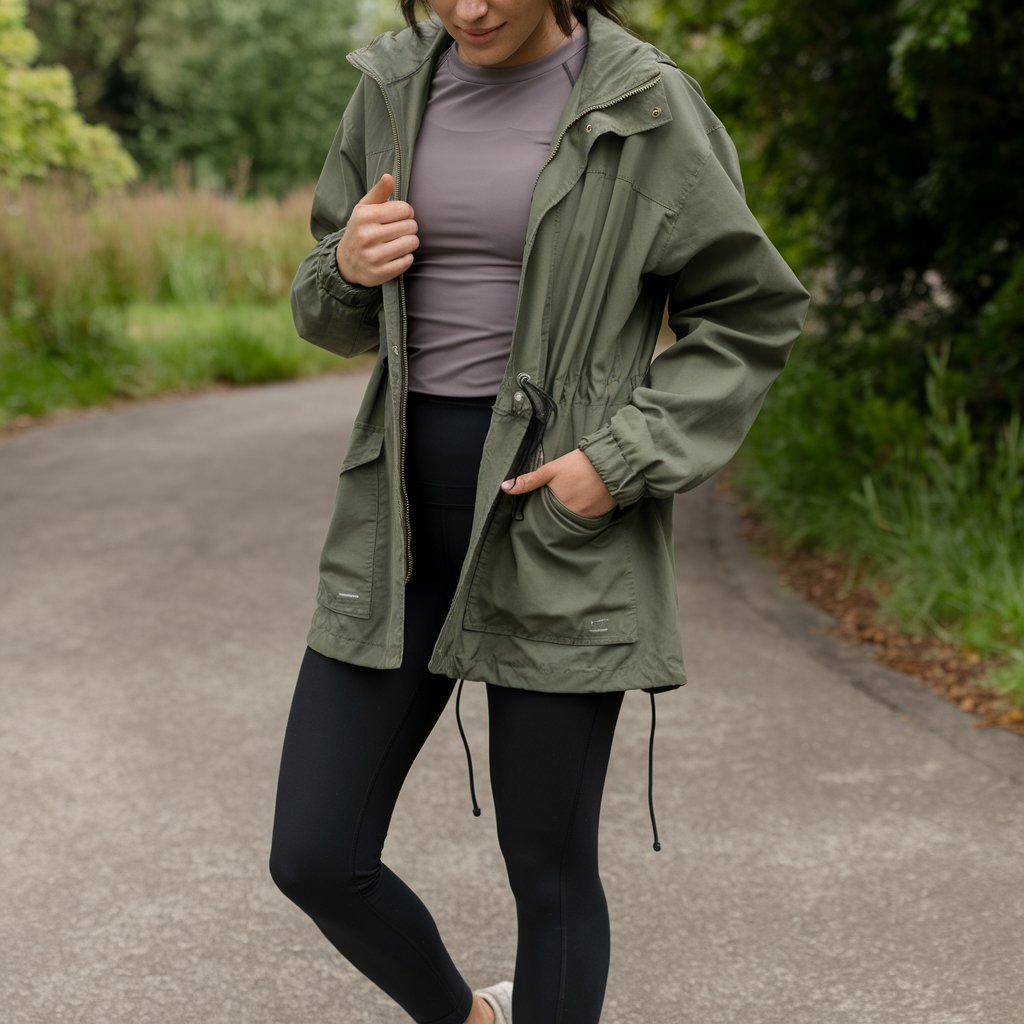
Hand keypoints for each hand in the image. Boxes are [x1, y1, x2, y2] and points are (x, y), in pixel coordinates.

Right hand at [336, 173, 418, 286]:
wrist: (346, 263)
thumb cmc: (361, 230)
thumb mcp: (365, 209)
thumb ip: (379, 192)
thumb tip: (390, 176)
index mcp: (364, 216)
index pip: (404, 209)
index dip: (407, 211)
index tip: (401, 215)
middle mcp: (367, 236)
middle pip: (410, 226)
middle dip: (409, 227)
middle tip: (400, 230)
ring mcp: (373, 256)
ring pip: (411, 243)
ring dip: (410, 242)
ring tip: (400, 241)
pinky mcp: (380, 273)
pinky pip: (407, 261)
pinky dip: (406, 257)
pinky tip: (395, 255)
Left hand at [501, 449, 616, 517]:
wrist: (612, 463)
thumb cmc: (580, 464)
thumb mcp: (551, 469)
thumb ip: (529, 480)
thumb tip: (504, 487)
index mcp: (558, 505)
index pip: (545, 516)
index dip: (544, 511)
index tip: (543, 507)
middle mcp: (572, 515)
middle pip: (560, 518)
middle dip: (558, 512)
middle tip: (563, 498)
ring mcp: (588, 517)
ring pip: (574, 519)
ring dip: (573, 512)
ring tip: (576, 497)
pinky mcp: (602, 515)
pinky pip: (589, 517)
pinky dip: (587, 511)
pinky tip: (587, 499)